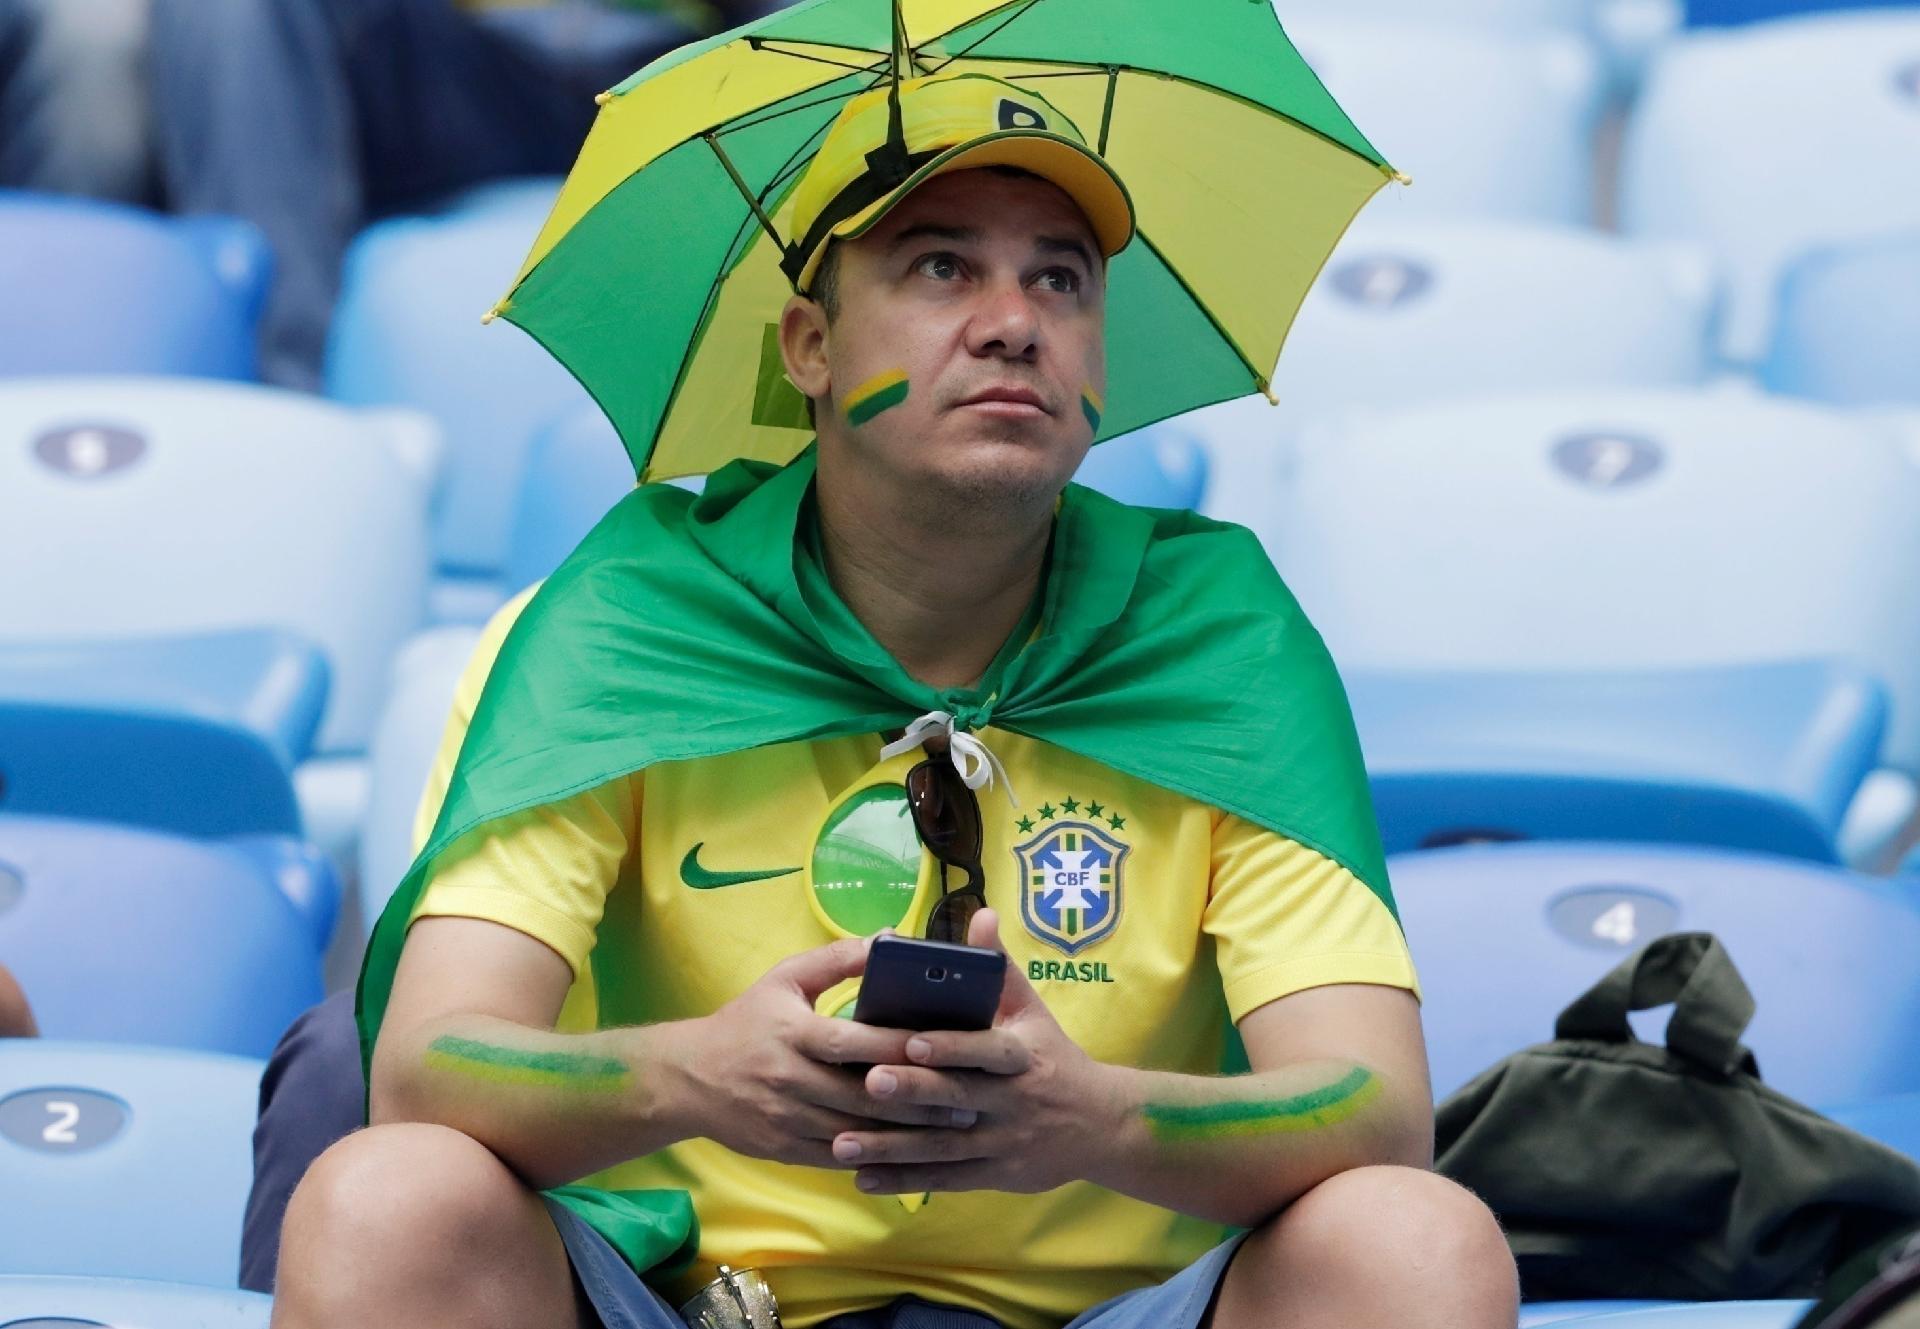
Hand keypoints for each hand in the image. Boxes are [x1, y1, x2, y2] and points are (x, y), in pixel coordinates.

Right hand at [663, 935, 978, 1167]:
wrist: (688, 1080)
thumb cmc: (745, 1023)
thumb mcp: (785, 979)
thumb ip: (838, 959)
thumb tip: (890, 938)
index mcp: (794, 1034)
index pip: (855, 1042)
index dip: (900, 1046)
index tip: (944, 1045)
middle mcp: (792, 1080)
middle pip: (864, 1095)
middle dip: (918, 1098)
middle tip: (969, 1094)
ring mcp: (789, 1120)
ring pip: (858, 1132)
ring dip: (907, 1133)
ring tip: (953, 1126)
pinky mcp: (787, 1150)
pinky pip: (841, 1157)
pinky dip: (878, 1154)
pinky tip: (913, 1152)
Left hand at [828, 909, 1109, 1193]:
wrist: (1102, 1127)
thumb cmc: (1054, 1059)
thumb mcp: (1034, 1013)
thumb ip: (1001, 969)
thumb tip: (982, 914)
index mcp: (1022, 1056)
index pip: (986, 1051)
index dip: (951, 1047)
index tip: (911, 1041)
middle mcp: (1012, 1100)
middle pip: (957, 1098)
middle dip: (912, 1092)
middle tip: (867, 1083)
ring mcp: (1002, 1141)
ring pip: (943, 1147)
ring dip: (892, 1146)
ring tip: (843, 1142)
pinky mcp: (994, 1175)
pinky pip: (945, 1179)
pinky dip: (905, 1180)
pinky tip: (865, 1178)